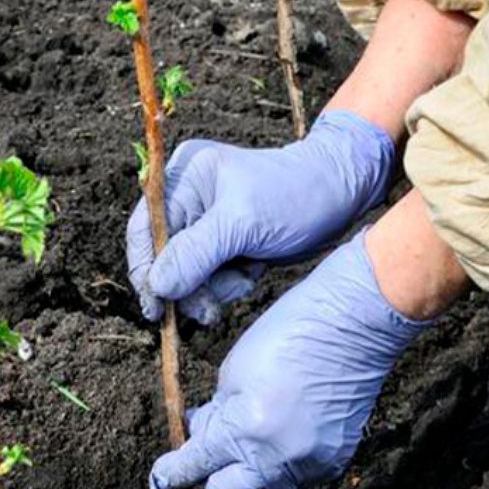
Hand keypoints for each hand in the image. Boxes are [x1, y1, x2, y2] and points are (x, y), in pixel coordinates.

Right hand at [126, 110, 394, 324]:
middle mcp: (191, 196)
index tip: (155, 308)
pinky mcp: (229, 242)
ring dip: (212, 288)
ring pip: (190, 271)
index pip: (146, 229)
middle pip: (165, 255)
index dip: (145, 270)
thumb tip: (157, 285)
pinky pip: (213, 275)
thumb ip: (195, 254)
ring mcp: (210, 221)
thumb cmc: (296, 195)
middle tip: (208, 312)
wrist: (342, 194)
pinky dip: (229, 283)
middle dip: (187, 286)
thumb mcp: (243, 223)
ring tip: (243, 280)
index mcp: (185, 176)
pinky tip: (251, 274)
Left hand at [147, 230, 428, 488]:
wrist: (353, 325)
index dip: (172, 473)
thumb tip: (200, 439)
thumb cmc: (290, 335)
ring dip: (252, 470)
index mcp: (246, 430)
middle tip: (212, 447)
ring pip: (267, 488)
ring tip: (254, 434)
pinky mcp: (336, 460)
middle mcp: (279, 457)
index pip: (196, 466)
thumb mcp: (235, 371)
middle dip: (214, 473)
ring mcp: (312, 462)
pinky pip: (300, 477)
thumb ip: (215, 413)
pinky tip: (286, 432)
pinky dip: (286, 462)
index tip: (161, 479)